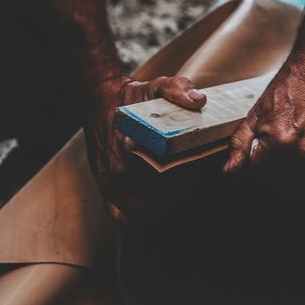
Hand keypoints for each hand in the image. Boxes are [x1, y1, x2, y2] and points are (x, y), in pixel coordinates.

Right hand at [84, 74, 205, 223]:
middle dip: (184, 198)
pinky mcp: (104, 190)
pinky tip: (158, 209)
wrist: (97, 99)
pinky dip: (142, 219)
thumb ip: (178, 89)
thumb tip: (199, 101)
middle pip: (161, 202)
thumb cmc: (130, 97)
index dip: (194, 181)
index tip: (207, 175)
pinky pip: (125, 218)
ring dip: (166, 212)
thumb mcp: (157, 85)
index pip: (172, 179)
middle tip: (201, 189)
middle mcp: (118, 171)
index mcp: (132, 147)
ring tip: (183, 199)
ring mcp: (109, 184)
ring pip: (145, 216)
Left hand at [223, 56, 304, 193]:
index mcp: (279, 141)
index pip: (260, 174)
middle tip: (280, 151)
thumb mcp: (256, 113)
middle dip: (275, 172)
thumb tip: (229, 173)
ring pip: (302, 188)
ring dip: (295, 180)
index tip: (265, 152)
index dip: (259, 164)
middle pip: (280, 184)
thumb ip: (240, 145)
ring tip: (295, 156)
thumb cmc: (289, 87)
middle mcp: (304, 152)